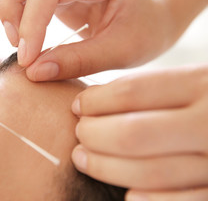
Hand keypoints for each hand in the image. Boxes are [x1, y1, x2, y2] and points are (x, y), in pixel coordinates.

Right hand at [0, 0, 172, 80]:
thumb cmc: (142, 32)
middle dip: (9, 4)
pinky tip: (23, 32)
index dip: (32, 21)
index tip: (27, 59)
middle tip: (17, 43)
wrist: (147, 20)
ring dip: (7, 4)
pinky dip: (12, 7)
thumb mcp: (119, 52)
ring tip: (19, 39)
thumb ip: (77, 61)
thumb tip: (33, 71)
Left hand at [71, 65, 207, 199]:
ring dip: (105, 168)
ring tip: (84, 158)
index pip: (131, 92)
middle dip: (93, 135)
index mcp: (203, 84)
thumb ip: (154, 91)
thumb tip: (91, 105)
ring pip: (149, 172)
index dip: (95, 101)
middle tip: (79, 134)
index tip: (78, 106)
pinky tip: (126, 195)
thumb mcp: (193, 83)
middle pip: (132, 133)